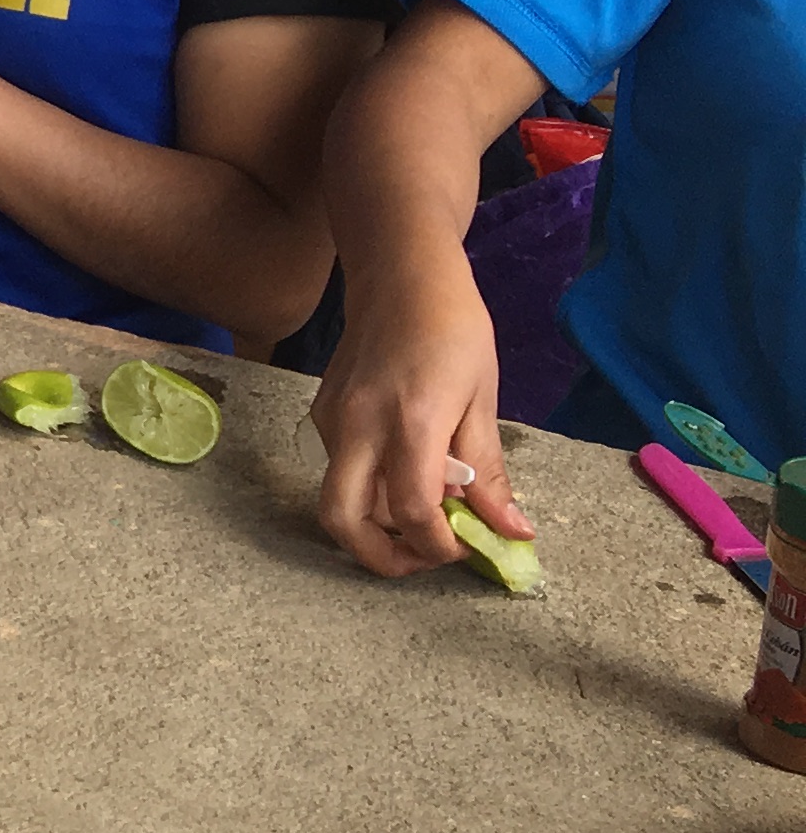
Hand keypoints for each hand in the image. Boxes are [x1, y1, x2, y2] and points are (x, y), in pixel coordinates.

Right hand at [312, 265, 529, 576]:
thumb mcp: (483, 400)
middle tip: (423, 559)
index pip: (411, 509)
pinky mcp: (322, 412)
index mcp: (411, 421)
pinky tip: (406, 472)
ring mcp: (332, 419)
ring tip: (426, 512)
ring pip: (339, 497)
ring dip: (378, 523)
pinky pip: (341, 469)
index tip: (467, 547)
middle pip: (342, 520)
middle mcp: (359, 425)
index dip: (438, 545)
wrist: (400, 274)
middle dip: (381, 557)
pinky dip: (370, 490)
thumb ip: (489, 472)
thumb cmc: (453, 328)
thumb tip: (511, 531)